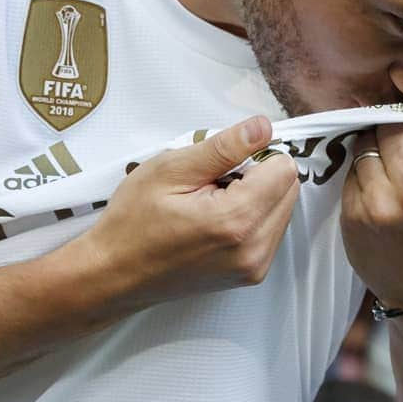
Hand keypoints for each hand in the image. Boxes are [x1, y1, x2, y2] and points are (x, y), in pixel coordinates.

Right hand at [74, 116, 299, 308]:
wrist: (114, 274)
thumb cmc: (132, 223)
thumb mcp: (170, 170)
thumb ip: (223, 147)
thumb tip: (262, 128)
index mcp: (235, 221)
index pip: (284, 170)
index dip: (255, 154)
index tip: (222, 162)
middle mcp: (254, 250)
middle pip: (288, 189)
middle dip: (258, 175)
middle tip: (211, 182)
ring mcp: (254, 267)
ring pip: (282, 209)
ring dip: (255, 196)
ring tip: (210, 202)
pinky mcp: (251, 274)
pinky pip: (270, 230)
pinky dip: (251, 216)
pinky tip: (214, 219)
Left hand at [341, 83, 402, 310]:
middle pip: (391, 127)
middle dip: (391, 125)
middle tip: (395, 134)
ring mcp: (382, 206)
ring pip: (366, 145)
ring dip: (373, 144)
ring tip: (387, 160)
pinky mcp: (355, 216)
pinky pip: (351, 171)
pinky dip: (360, 169)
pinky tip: (375, 182)